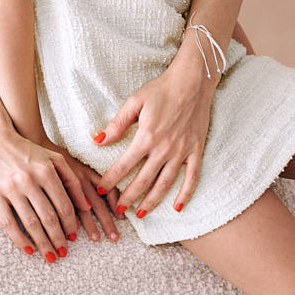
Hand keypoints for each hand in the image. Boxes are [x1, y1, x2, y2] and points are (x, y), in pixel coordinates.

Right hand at [0, 115, 120, 261]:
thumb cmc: (26, 148)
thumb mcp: (53, 157)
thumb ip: (72, 179)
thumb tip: (86, 206)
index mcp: (46, 170)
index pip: (63, 205)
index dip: (70, 225)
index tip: (73, 238)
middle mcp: (29, 180)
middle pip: (49, 217)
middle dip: (58, 239)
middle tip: (63, 253)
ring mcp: (11, 188)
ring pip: (31, 224)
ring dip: (42, 243)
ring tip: (50, 256)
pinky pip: (8, 223)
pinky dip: (20, 240)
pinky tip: (28, 249)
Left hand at [94, 59, 213, 217]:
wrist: (192, 80)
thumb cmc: (161, 88)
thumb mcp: (135, 101)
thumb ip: (117, 124)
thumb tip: (97, 140)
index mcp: (147, 136)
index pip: (124, 165)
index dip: (110, 180)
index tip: (100, 191)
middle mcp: (164, 149)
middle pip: (143, 180)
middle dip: (128, 197)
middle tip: (118, 210)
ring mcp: (182, 151)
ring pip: (165, 184)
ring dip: (152, 201)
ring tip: (141, 213)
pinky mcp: (196, 150)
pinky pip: (192, 178)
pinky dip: (186, 194)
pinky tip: (178, 208)